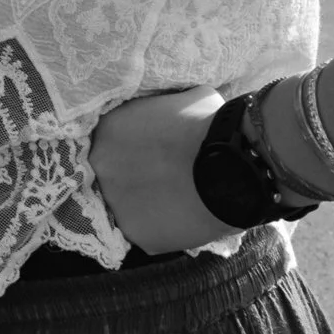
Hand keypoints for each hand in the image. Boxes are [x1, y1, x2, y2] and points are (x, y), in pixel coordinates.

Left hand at [86, 85, 231, 254]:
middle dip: (135, 174)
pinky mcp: (137, 235)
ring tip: (175, 199)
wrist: (232, 168)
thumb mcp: (185, 98)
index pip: (113, 139)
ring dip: (145, 203)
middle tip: (164, 177)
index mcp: (107, 130)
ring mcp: (116, 204)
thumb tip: (174, 109)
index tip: (153, 151)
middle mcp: (101, 168)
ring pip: (128, 205)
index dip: (134, 146)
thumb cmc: (208, 125)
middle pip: (115, 173)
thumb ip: (167, 105)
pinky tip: (182, 218)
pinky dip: (162, 227)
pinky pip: (146, 232)